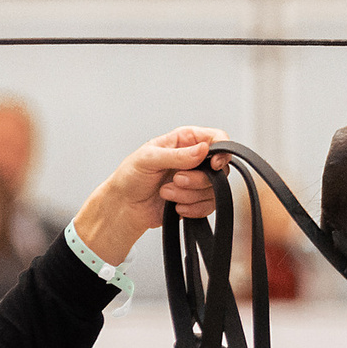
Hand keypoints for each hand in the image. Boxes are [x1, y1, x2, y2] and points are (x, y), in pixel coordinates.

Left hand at [71, 127, 227, 265]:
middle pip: (220, 168)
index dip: (222, 151)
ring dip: (189, 196)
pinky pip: (209, 206)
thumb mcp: (149, 158)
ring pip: (214, 190)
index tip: (212, 164)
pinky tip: (175, 206)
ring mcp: (197, 181)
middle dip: (197, 180)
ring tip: (167, 193)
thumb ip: (178, 154)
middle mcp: (195, 159)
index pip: (217, 138)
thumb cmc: (130, 177)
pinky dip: (192, 209)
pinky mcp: (197, 200)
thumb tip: (203, 149)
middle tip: (176, 180)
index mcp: (185, 141)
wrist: (124, 206)